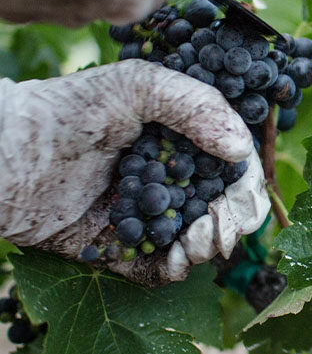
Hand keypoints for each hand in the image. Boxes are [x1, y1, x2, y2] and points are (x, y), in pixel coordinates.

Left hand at [0, 60, 268, 285]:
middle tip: (222, 221)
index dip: (245, 178)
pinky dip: (179, 265)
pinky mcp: (124, 249)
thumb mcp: (136, 85)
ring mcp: (149, 216)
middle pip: (225, 204)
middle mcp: (171, 178)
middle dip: (235, 216)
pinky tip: (179, 254)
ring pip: (202, 239)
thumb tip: (241, 150)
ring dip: (212, 242)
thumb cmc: (70, 110)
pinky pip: (163, 268)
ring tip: (199, 238)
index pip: (232, 163)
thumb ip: (196, 104)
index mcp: (182, 140)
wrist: (8, 156)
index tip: (241, 187)